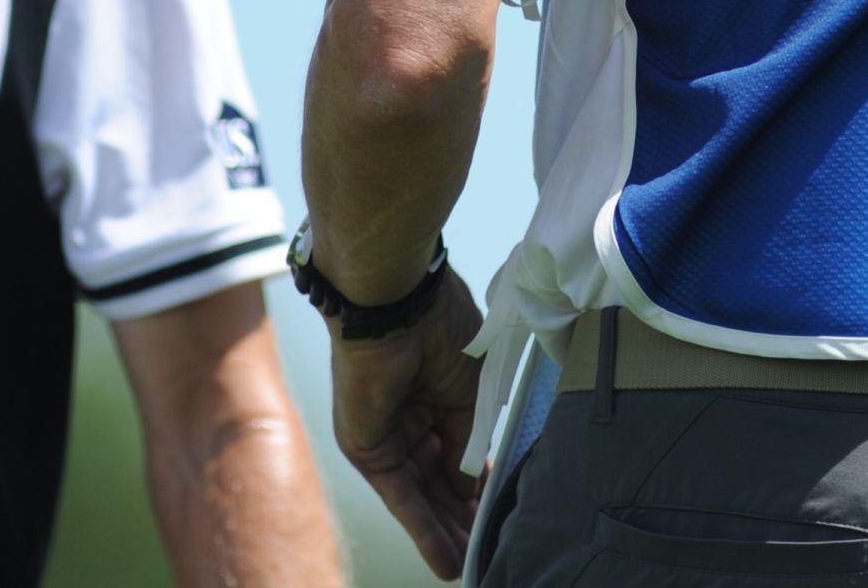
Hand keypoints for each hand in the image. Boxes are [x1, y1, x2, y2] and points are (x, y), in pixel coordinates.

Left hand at [329, 267, 485, 579]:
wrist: (396, 305)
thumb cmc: (440, 330)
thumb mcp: (473, 394)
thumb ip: (469, 444)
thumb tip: (473, 490)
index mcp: (437, 396)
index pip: (459, 456)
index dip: (476, 489)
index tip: (497, 517)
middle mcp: (411, 419)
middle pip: (438, 483)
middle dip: (460, 521)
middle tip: (484, 553)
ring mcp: (388, 437)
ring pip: (421, 498)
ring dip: (445, 535)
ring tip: (469, 567)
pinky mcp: (369, 451)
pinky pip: (401, 498)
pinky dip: (424, 530)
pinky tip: (446, 560)